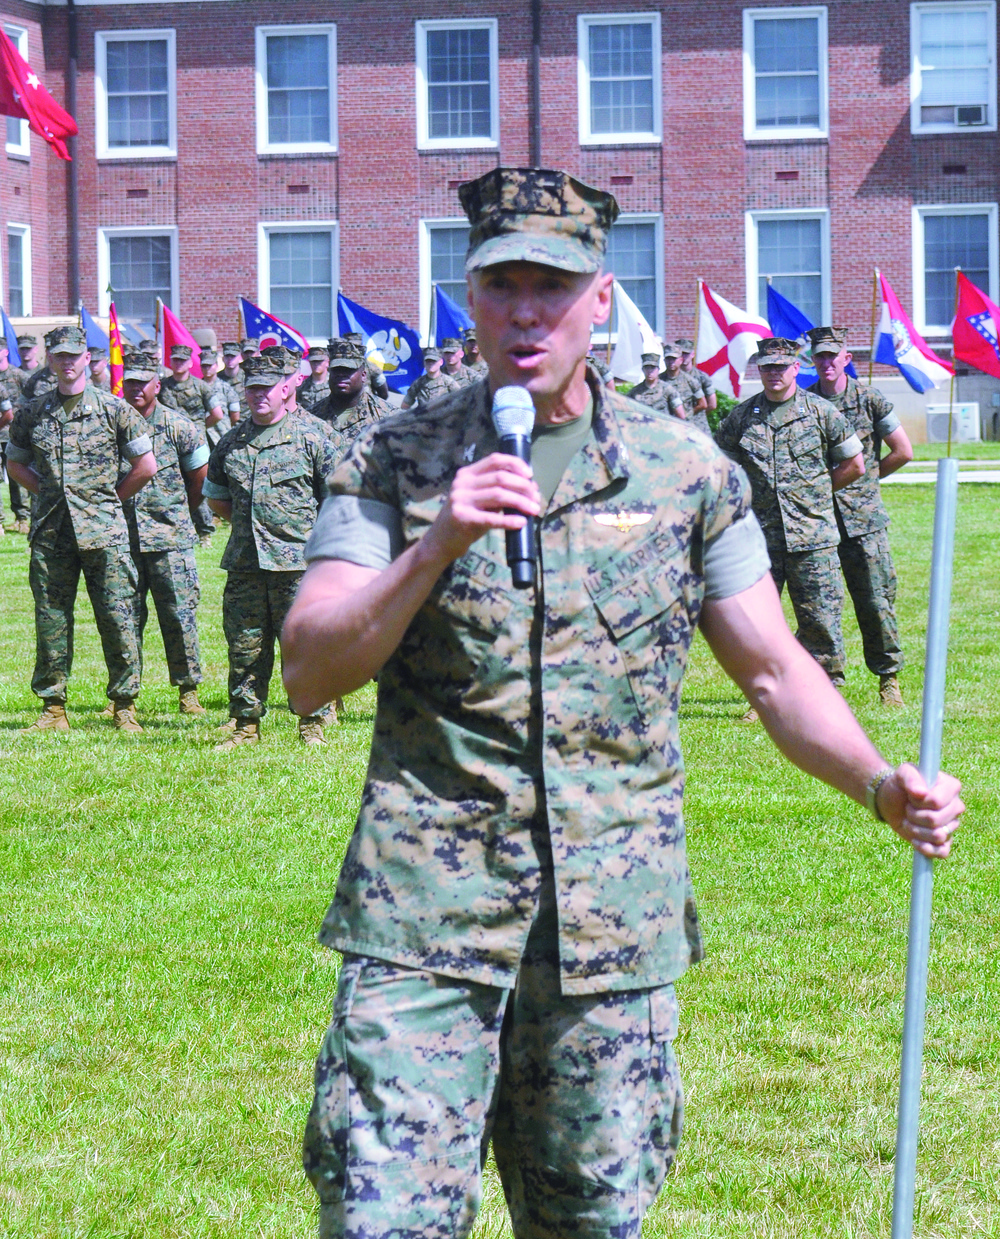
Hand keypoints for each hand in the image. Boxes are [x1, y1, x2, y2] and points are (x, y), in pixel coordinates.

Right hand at [423, 453, 541, 565]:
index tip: (530, 475)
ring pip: (499, 495)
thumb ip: (497, 491)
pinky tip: (521, 523)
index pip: (495, 460)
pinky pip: (491, 518)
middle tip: (536, 497)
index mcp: (467, 474)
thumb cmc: (466, 519)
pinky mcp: (462, 518)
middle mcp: (462, 483)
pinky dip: (509, 520)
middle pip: (500, 477)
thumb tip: (529, 488)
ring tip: (534, 510)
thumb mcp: (478, 500)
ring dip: (521, 502)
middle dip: (523, 486)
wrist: (440, 541)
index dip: (515, 464)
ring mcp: (461, 500)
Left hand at [877, 763, 963, 858]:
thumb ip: (910, 777)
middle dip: (914, 816)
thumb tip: (921, 793)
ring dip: (916, 830)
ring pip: (938, 836)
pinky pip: (942, 852)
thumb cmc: (900, 784)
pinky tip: (914, 841)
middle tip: (908, 809)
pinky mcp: (944, 840)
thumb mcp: (902, 773)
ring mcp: (952, 825)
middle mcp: (956, 806)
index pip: (937, 802)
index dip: (919, 802)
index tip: (911, 796)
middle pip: (936, 820)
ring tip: (909, 821)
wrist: (892, 801)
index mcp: (951, 787)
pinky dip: (926, 849)